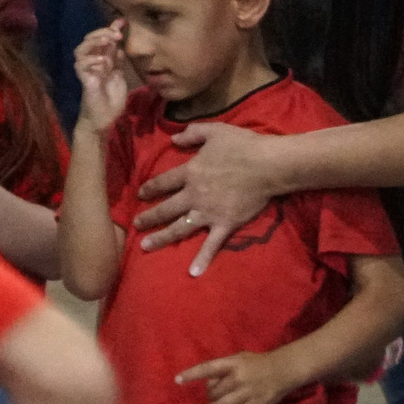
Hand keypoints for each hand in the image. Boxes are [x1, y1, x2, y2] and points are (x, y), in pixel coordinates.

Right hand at [72, 22, 137, 134]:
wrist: (104, 119)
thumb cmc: (111, 100)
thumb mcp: (119, 76)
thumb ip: (118, 62)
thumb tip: (119, 46)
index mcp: (102, 60)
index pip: (103, 40)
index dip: (110, 28)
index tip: (122, 21)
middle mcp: (92, 62)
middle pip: (89, 39)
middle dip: (102, 32)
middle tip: (117, 33)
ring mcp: (86, 70)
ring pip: (81, 49)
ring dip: (94, 42)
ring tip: (108, 41)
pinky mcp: (84, 80)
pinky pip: (81, 65)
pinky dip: (91, 60)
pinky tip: (102, 61)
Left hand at [130, 122, 278, 275]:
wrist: (268, 165)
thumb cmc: (242, 146)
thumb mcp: (214, 131)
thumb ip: (192, 133)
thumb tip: (173, 139)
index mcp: (190, 173)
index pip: (163, 182)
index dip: (150, 188)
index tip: (141, 194)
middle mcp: (194, 195)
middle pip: (166, 208)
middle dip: (149, 217)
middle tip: (135, 224)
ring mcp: (208, 213)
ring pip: (179, 228)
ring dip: (162, 238)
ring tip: (145, 246)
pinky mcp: (225, 224)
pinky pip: (211, 244)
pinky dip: (202, 259)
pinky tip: (193, 272)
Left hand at [177, 349, 303, 403]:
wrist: (283, 370)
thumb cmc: (257, 363)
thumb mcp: (238, 358)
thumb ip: (223, 369)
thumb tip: (207, 383)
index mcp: (232, 364)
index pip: (208, 368)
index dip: (192, 374)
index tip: (177, 380)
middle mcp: (238, 379)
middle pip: (213, 392)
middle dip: (209, 397)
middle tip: (211, 398)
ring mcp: (246, 394)